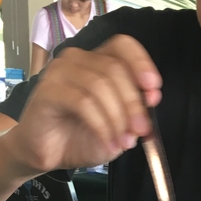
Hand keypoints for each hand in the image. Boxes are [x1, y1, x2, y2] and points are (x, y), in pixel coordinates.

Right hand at [4, 35, 162, 177]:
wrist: (47, 154)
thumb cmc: (80, 136)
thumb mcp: (117, 127)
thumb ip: (134, 113)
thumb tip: (150, 103)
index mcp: (97, 61)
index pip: (123, 46)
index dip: (141, 64)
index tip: (154, 91)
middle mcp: (78, 59)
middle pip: (115, 69)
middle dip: (134, 103)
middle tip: (142, 130)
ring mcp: (60, 71)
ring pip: (99, 85)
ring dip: (118, 118)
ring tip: (123, 142)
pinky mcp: (47, 90)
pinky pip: (82, 102)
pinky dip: (101, 126)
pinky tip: (108, 143)